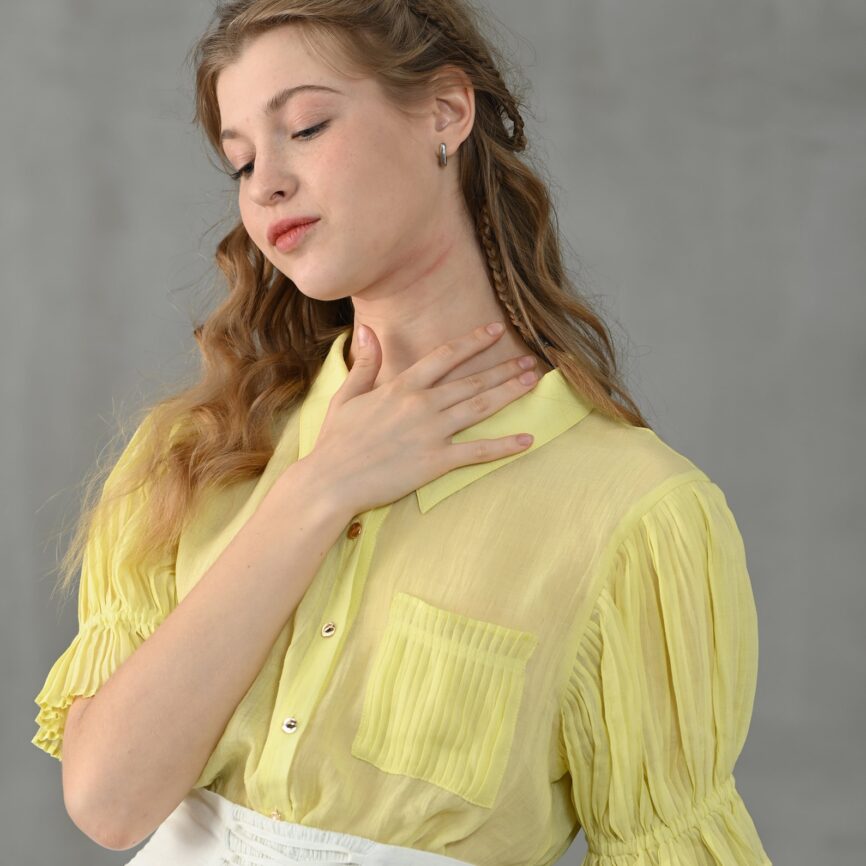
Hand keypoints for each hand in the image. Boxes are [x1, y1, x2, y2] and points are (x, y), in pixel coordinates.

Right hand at [304, 322, 540, 515]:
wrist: (331, 481)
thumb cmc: (336, 441)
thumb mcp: (347, 395)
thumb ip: (365, 363)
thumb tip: (366, 330)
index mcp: (401, 386)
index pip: (445, 356)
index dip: (473, 341)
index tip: (495, 330)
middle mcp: (422, 404)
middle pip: (472, 380)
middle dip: (504, 368)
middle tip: (530, 360)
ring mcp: (432, 432)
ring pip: (480, 407)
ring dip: (510, 393)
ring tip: (533, 382)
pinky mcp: (436, 462)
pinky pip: (477, 452)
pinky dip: (504, 446)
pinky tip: (527, 440)